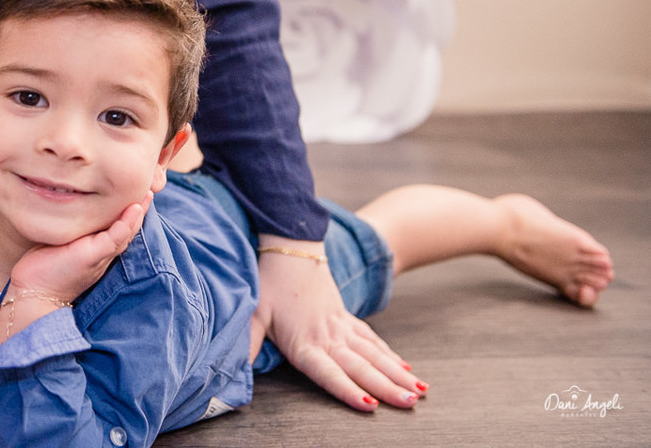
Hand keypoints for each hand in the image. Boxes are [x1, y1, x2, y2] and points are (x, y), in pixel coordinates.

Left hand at [0, 192, 151, 347]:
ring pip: (126, 232)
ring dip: (138, 213)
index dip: (129, 211)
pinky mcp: (93, 257)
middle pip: (128, 229)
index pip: (119, 227)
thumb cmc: (43, 267)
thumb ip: (70, 226)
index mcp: (97, 250)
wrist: (33, 293)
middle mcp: (103, 254)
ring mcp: (100, 256)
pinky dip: (126, 223)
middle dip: (140, 208)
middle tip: (150, 188)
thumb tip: (64, 203)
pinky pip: (115, 238)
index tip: (136, 191)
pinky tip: (134, 209)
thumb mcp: (60, 241)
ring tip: (147, 194)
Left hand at [250, 236, 425, 411]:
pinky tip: (405, 367)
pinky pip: (371, 338)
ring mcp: (340, 326)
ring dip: (396, 373)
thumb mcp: (252, 313)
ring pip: (373, 354)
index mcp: (304, 341)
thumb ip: (247, 345)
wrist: (290, 245)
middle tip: (411, 403)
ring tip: (419, 390)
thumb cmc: (269, 281)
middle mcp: (327, 336)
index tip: (371, 406)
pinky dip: (390, 354)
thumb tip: (232, 371)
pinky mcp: (345, 317)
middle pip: (360, 366)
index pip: (329, 372)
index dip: (348, 390)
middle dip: (387, 387)